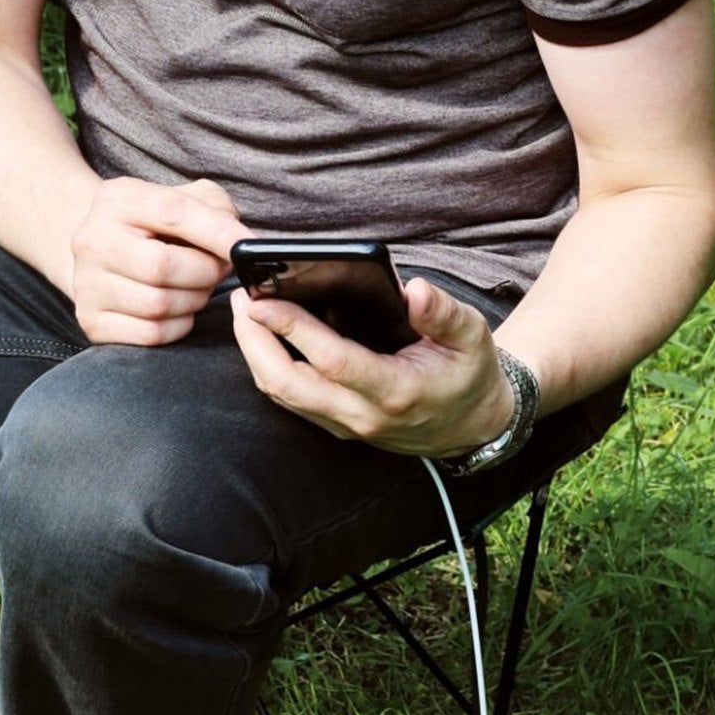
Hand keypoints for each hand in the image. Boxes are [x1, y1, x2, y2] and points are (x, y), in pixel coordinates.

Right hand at [69, 177, 251, 345]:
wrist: (102, 253)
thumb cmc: (154, 228)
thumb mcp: (181, 199)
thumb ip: (215, 209)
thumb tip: (240, 243)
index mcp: (118, 199)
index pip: (174, 212)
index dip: (216, 233)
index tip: (246, 247)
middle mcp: (94, 240)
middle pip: (163, 266)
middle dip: (204, 273)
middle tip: (216, 271)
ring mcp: (88, 284)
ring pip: (158, 305)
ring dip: (193, 301)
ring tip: (196, 288)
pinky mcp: (92, 321)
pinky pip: (152, 334)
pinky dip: (178, 326)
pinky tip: (179, 311)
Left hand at [230, 276, 517, 456]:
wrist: (473, 426)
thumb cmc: (469, 374)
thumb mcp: (472, 337)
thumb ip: (443, 313)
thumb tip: (414, 289)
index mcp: (395, 391)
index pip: (330, 361)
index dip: (291, 329)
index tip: (262, 299)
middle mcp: (363, 415)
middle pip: (287, 383)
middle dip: (254, 341)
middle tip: (241, 298)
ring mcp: (346, 425)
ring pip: (282, 396)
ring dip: (255, 355)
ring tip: (244, 312)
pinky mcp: (337, 426)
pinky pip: (291, 400)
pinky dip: (269, 368)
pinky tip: (263, 337)